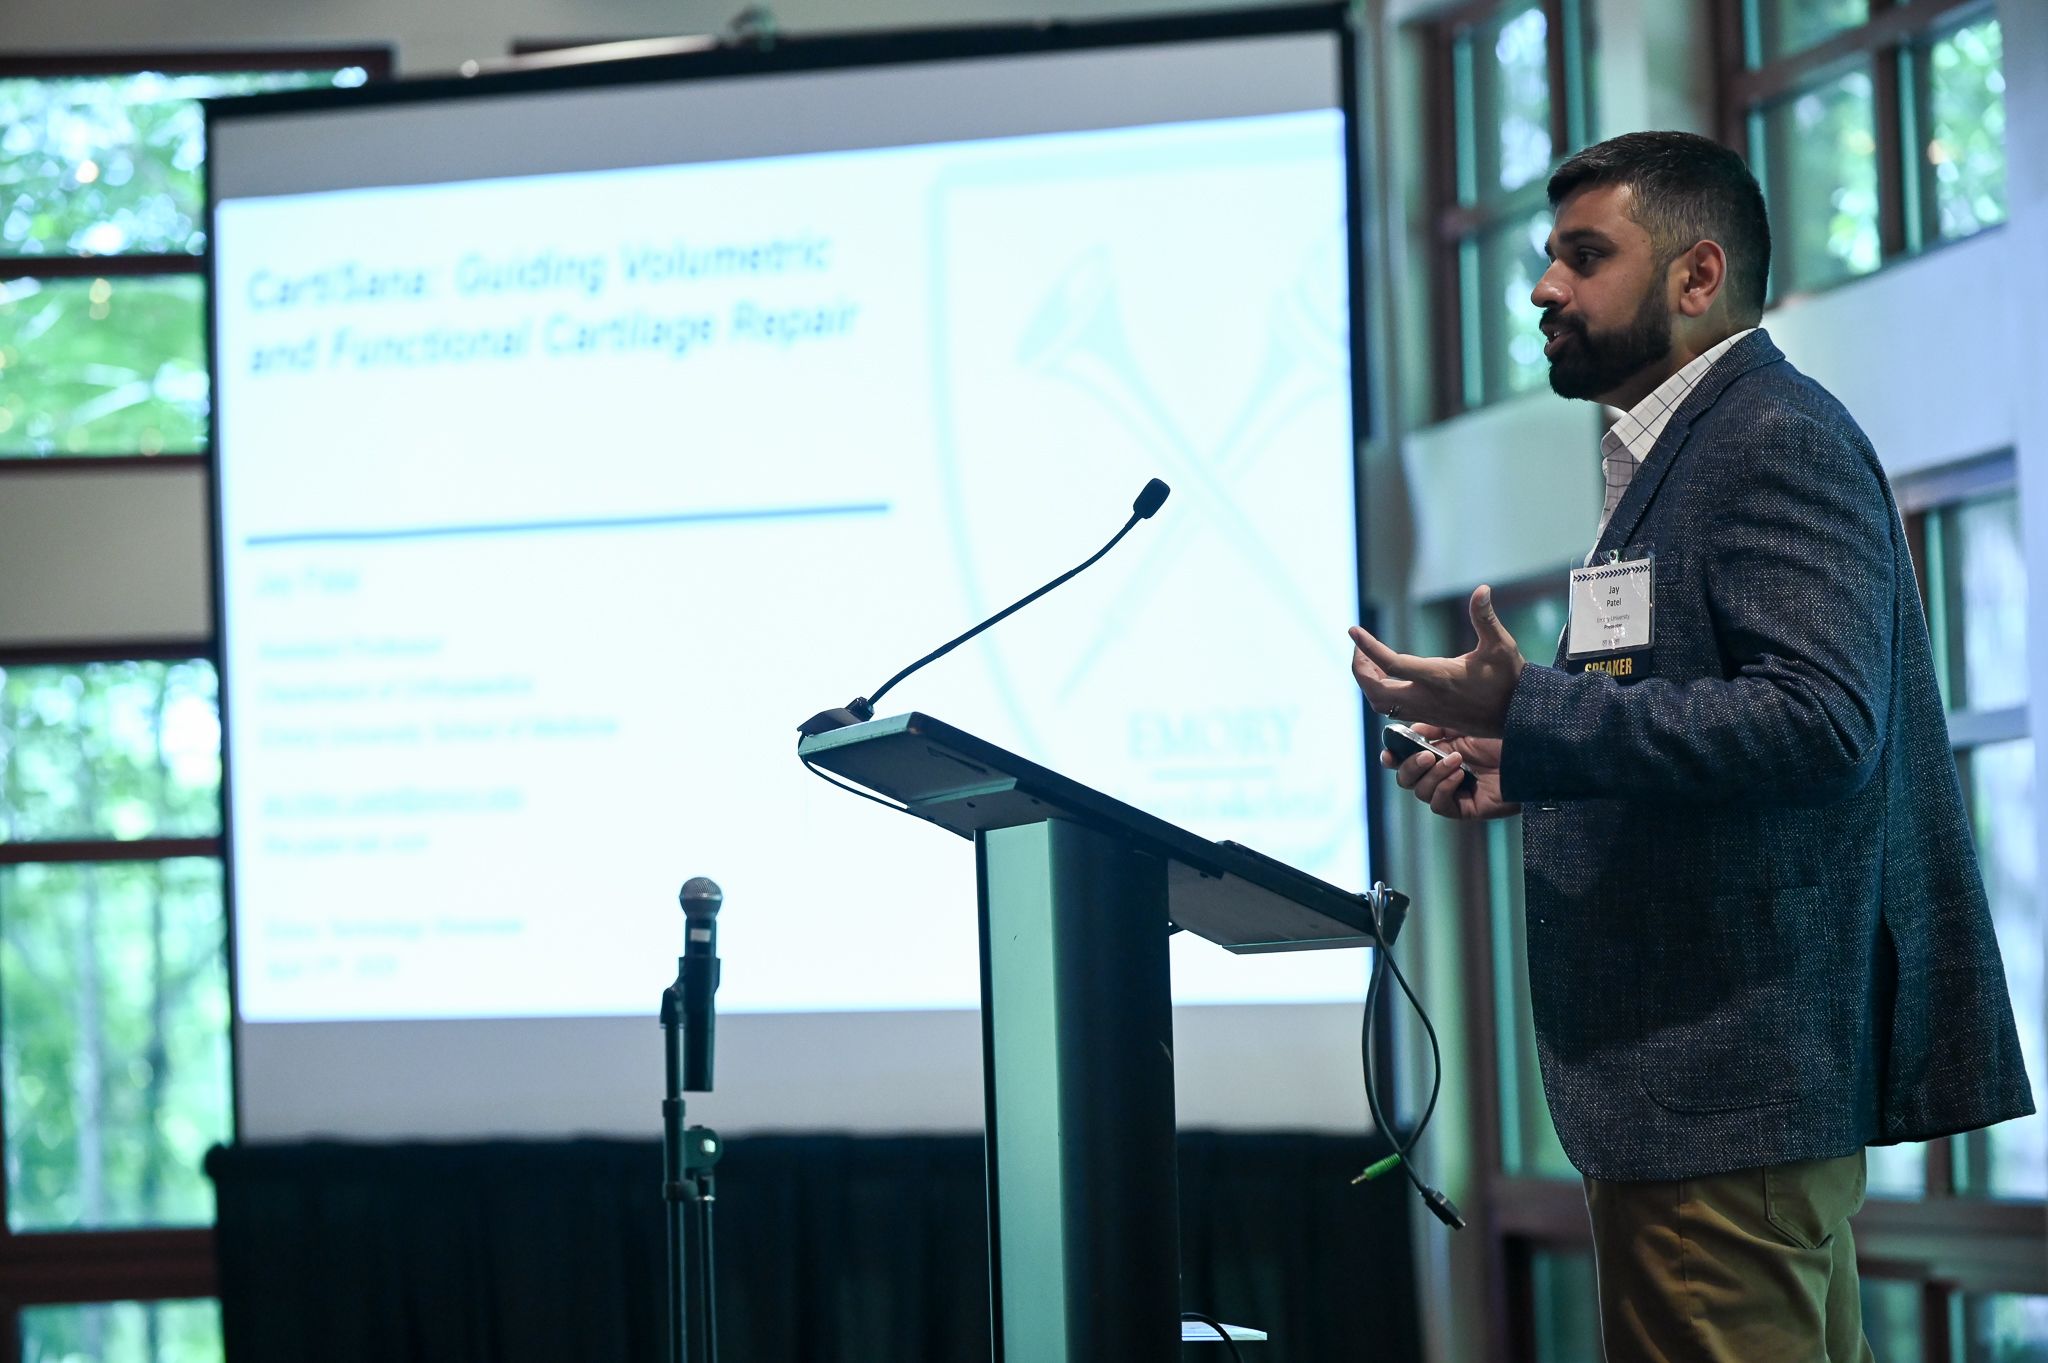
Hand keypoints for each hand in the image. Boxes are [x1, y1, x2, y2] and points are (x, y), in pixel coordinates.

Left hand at [1350, 585, 1525, 737]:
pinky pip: (1392, 710)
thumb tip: (1482, 589)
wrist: (1519, 717)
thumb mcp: (1500, 645)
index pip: (1392, 664)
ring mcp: (1426, 711)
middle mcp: (1427, 698)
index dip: (1368, 648)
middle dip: (1360, 668)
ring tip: (1368, 661)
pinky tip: (1386, 677)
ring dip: (1368, 683)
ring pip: (1381, 704)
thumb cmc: (1510, 680)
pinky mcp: (1429, 719)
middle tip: (1358, 648)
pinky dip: (1380, 693)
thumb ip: (1485, 618)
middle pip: (1376, 691)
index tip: (1353, 631)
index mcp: (1438, 677)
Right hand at [1379, 724, 1519, 820]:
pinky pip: (1440, 806)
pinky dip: (1443, 789)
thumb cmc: (1505, 735)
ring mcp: (1454, 792)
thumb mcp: (1465, 725)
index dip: (1392, 757)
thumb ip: (1435, 727)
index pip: (1404, 759)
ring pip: (1421, 793)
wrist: (1533, 752)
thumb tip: (1409, 730)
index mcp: (1439, 753)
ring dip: (1433, 775)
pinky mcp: (1466, 808)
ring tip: (1455, 760)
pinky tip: (1458, 775)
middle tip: (1426, 755)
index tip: (1388, 753)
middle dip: (1410, 767)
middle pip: (1406, 779)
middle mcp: (1442, 774)